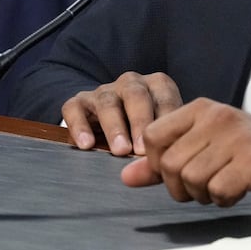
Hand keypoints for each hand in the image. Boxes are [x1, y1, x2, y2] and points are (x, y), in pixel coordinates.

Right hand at [61, 71, 182, 155]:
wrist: (112, 120)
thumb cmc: (145, 129)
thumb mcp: (161, 130)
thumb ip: (168, 142)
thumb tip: (175, 166)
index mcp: (157, 85)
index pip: (165, 98)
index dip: (166, 119)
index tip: (166, 143)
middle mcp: (130, 83)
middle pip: (136, 96)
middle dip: (140, 123)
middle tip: (142, 149)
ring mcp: (104, 92)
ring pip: (107, 103)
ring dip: (114, 127)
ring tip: (120, 150)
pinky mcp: (79, 102)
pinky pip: (75, 109)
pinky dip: (80, 127)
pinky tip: (86, 145)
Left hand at [120, 98, 250, 206]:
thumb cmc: (247, 153)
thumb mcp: (203, 148)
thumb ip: (163, 162)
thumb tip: (126, 176)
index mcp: (201, 109)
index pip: (153, 135)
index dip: (157, 163)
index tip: (176, 172)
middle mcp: (217, 117)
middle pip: (170, 163)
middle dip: (180, 187)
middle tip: (202, 188)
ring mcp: (236, 138)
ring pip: (192, 179)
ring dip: (203, 194)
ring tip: (221, 185)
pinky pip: (218, 190)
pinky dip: (224, 199)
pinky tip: (238, 189)